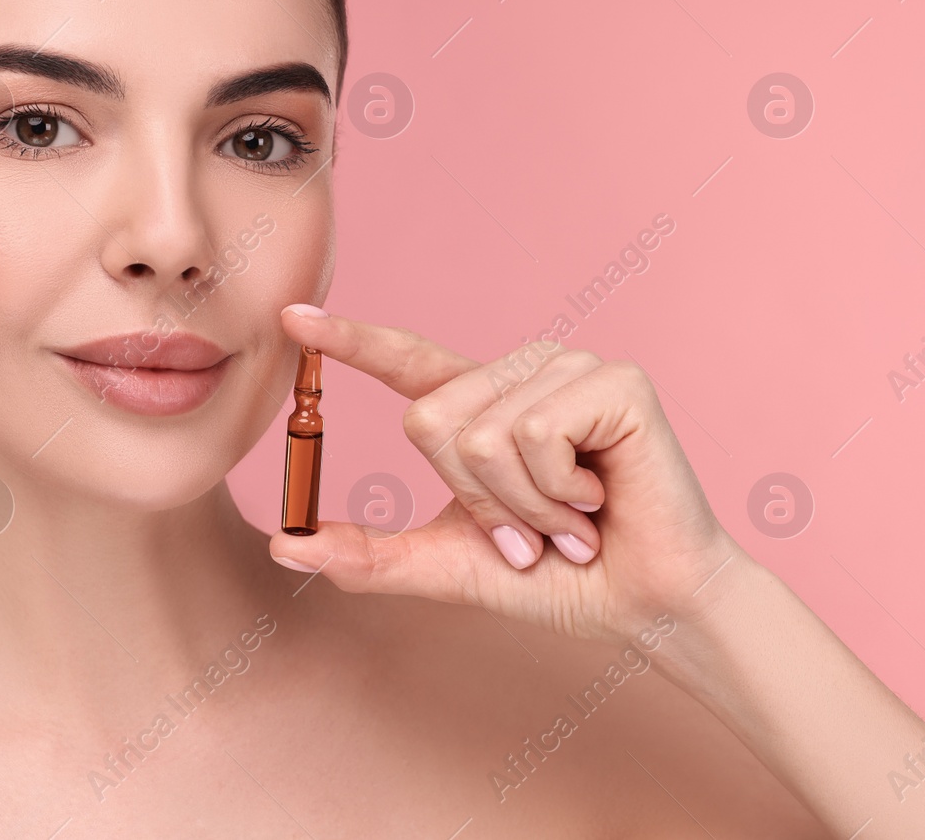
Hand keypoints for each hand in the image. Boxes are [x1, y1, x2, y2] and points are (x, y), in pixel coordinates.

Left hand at [269, 306, 745, 641]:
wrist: (642, 606)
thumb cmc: (554, 579)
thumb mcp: (445, 564)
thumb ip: (367, 555)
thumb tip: (282, 546)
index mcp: (480, 404)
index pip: (405, 362)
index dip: (350, 340)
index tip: (292, 317)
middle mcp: (521, 372)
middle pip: (431, 421)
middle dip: (476, 500)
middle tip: (533, 529)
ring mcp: (569, 369)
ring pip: (482, 434)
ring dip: (523, 505)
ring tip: (571, 518)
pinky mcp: (614, 382)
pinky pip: (536, 433)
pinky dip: (558, 490)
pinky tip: (599, 500)